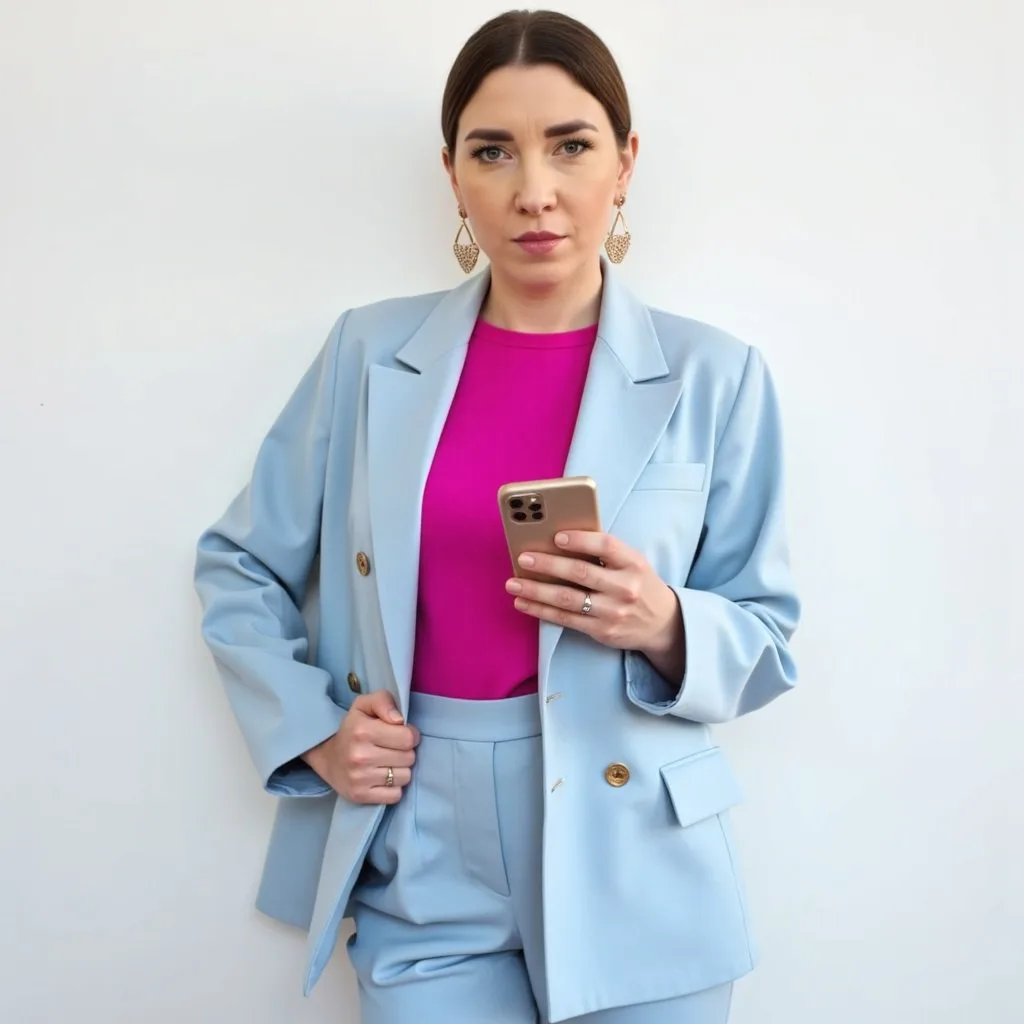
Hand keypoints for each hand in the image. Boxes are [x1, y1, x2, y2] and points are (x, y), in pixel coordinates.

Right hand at [301, 690, 419, 804]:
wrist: (327, 756)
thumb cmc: (353, 728)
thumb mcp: (364, 705)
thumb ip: (384, 701)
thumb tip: (400, 720)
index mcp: (363, 731)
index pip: (408, 738)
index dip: (410, 734)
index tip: (401, 734)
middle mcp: (360, 756)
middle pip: (409, 758)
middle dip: (406, 752)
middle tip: (393, 749)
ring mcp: (359, 779)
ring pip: (405, 777)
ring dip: (401, 770)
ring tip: (387, 762)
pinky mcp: (360, 796)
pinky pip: (395, 795)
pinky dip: (393, 788)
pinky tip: (383, 778)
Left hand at [505, 531, 684, 675]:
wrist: (662, 624)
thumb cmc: (639, 584)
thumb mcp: (632, 563)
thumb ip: (605, 553)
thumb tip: (559, 541)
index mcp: (633, 562)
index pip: (606, 546)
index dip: (580, 540)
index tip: (556, 536)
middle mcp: (624, 587)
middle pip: (580, 572)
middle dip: (548, 564)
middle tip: (523, 558)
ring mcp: (612, 611)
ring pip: (568, 599)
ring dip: (536, 590)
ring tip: (513, 583)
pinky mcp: (601, 631)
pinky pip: (565, 619)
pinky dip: (541, 610)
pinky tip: (523, 602)